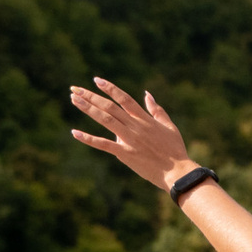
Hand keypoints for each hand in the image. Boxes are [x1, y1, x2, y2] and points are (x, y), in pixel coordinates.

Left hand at [69, 78, 196, 191]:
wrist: (177, 171)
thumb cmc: (175, 150)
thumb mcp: (169, 126)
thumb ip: (157, 110)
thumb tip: (147, 94)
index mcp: (145, 119)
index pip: (125, 99)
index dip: (110, 88)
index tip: (96, 80)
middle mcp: (136, 126)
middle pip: (110, 107)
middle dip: (91, 96)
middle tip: (75, 89)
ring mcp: (130, 140)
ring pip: (105, 120)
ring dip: (88, 109)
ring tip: (74, 100)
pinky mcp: (126, 154)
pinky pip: (104, 145)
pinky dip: (88, 138)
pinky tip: (74, 132)